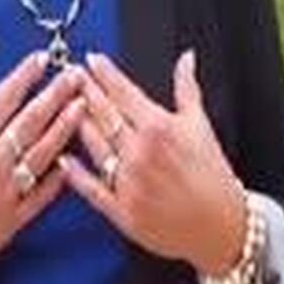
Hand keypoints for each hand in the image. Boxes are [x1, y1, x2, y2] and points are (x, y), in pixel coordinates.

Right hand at [0, 51, 85, 283]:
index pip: (6, 96)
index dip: (27, 74)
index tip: (42, 59)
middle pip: (32, 119)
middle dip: (57, 94)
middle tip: (76, 76)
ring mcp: (6, 188)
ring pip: (44, 151)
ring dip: (65, 127)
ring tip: (83, 107)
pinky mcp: (13, 216)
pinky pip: (43, 193)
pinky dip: (58, 177)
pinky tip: (72, 161)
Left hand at [59, 51, 246, 276]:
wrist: (222, 226)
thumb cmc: (213, 175)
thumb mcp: (201, 125)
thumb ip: (187, 88)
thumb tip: (186, 57)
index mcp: (160, 128)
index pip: (123, 92)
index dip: (104, 73)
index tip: (91, 59)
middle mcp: (141, 152)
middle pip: (103, 114)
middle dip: (84, 90)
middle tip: (68, 73)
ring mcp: (129, 182)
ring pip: (94, 145)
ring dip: (76, 123)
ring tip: (62, 105)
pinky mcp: (122, 211)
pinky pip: (92, 188)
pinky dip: (75, 174)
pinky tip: (63, 159)